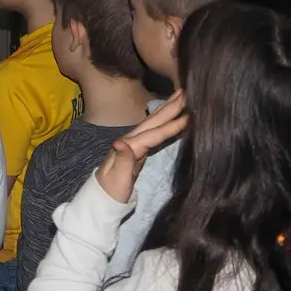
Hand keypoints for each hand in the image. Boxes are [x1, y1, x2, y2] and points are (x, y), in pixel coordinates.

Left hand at [95, 90, 187, 204]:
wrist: (102, 199)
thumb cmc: (110, 193)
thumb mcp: (117, 180)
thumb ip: (123, 162)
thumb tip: (121, 142)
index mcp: (127, 147)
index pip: (152, 134)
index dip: (170, 125)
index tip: (187, 115)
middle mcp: (131, 141)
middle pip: (153, 121)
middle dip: (170, 107)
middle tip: (186, 91)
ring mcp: (135, 144)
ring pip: (154, 124)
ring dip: (168, 110)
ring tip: (181, 96)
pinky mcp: (139, 150)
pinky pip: (156, 132)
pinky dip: (165, 122)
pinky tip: (173, 118)